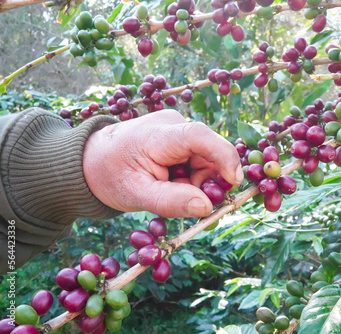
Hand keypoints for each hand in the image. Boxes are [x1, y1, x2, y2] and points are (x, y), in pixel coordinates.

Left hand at [82, 110, 242, 217]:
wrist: (90, 161)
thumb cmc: (111, 176)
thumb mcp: (137, 195)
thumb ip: (171, 202)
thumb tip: (207, 207)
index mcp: (158, 135)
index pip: (200, 137)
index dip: (224, 157)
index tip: (235, 183)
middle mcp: (173, 124)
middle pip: (209, 152)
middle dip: (209, 181)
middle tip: (194, 204)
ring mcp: (177, 129)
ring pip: (207, 159)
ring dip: (199, 181)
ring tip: (172, 191)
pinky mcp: (179, 136)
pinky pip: (199, 159)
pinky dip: (193, 177)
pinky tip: (174, 184)